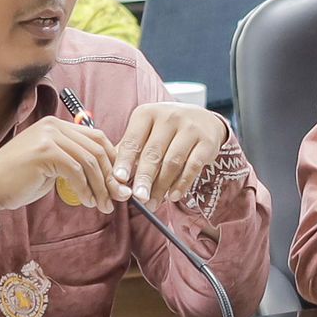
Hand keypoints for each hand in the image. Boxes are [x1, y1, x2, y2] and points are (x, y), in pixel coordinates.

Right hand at [0, 117, 120, 218]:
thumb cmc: (19, 180)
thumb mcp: (52, 167)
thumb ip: (76, 164)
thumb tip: (109, 177)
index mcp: (57, 125)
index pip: (97, 137)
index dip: (112, 160)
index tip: (119, 182)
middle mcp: (54, 126)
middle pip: (96, 148)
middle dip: (110, 176)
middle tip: (117, 198)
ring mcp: (48, 137)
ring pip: (89, 160)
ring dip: (100, 186)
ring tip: (103, 204)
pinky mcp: (44, 152)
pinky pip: (76, 171)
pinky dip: (85, 188)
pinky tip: (87, 201)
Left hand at [112, 103, 229, 204]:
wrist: (203, 119)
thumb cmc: (167, 129)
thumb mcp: (147, 130)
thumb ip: (129, 149)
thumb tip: (110, 177)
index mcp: (147, 114)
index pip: (133, 140)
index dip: (124, 161)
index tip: (118, 179)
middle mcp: (168, 117)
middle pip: (153, 153)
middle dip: (144, 178)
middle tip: (138, 198)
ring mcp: (189, 128)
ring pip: (173, 161)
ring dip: (162, 186)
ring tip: (153, 203)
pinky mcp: (207, 141)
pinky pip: (193, 166)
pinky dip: (182, 183)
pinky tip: (174, 196)